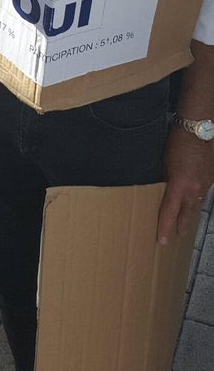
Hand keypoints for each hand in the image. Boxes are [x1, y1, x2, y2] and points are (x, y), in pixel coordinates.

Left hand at [157, 126, 213, 244]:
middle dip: (181, 225)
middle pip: (187, 214)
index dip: (164, 228)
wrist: (198, 129)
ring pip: (197, 204)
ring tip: (185, 220)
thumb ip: (167, 181)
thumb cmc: (176, 142)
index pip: (169, 213)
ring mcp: (205, 185)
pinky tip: (195, 197)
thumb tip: (168, 190)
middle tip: (176, 236)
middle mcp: (195, 190)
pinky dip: (197, 197)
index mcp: (180, 187)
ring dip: (190, 211)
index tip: (162, 242)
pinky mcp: (211, 178)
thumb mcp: (165, 163)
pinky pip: (203, 192)